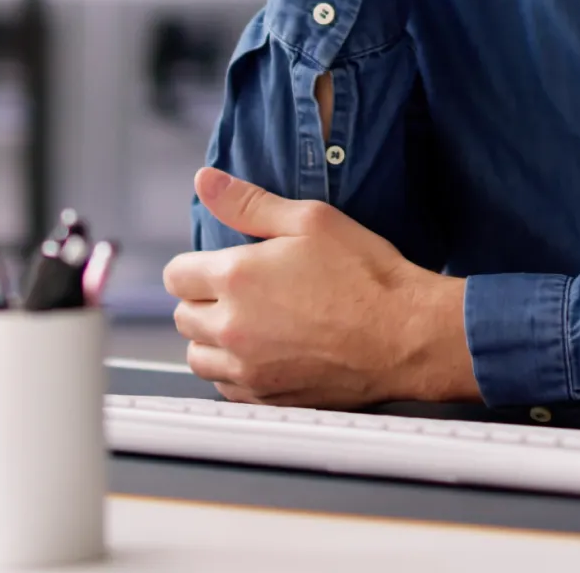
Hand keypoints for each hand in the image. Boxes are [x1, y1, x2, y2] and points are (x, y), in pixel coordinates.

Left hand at [165, 167, 478, 408]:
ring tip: (244, 320)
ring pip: (198, 357)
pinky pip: (225, 387)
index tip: (214, 262)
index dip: (193, 263)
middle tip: (237, 287)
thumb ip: (249, 202)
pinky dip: (232, 370)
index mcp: (237, 278)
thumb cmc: (364, 274)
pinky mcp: (267, 397)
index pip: (176, 275)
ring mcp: (249, 368)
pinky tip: (260, 351)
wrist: (403, 334)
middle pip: (183, 316)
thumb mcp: (310, 220)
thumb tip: (206, 182)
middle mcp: (233, 328)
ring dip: (210, 337)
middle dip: (201, 298)